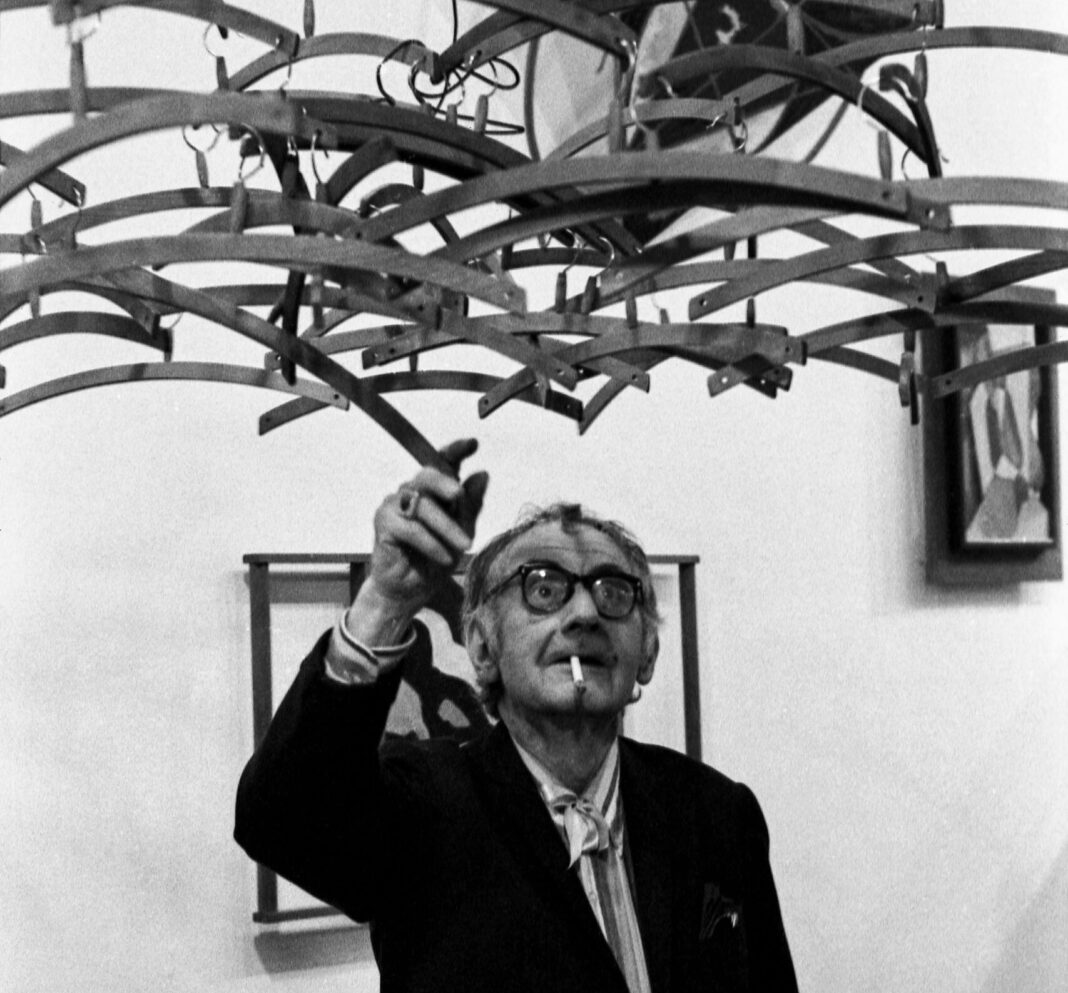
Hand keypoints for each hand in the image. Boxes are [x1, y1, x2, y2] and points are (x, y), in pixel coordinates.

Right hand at [348, 439, 488, 643]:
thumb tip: (482, 474)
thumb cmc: (435, 558)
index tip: (472, 444)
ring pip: (422, 505)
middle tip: (459, 495)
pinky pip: (411, 528)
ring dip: (446, 527)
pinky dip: (431, 543)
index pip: (442, 463)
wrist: (412, 590)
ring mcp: (394, 505)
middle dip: (445, 483)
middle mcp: (411, 492)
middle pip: (427, 475)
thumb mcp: (462, 532)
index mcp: (433, 491)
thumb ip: (471, 506)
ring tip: (463, 546)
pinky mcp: (383, 523)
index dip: (455, 450)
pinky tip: (443, 557)